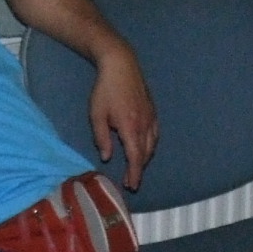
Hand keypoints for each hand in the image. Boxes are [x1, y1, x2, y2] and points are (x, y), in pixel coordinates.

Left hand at [88, 48, 158, 189]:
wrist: (121, 65)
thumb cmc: (105, 90)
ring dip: (144, 158)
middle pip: (145, 154)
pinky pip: (155, 134)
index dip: (134, 173)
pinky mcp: (153, 111)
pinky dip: (150, 145)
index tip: (131, 185)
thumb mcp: (97, 115)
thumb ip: (102, 138)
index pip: (135, 157)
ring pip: (152, 145)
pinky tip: (144, 147)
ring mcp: (151, 117)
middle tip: (131, 181)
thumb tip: (107, 157)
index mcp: (130, 127)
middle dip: (138, 169)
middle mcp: (144, 125)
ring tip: (136, 167)